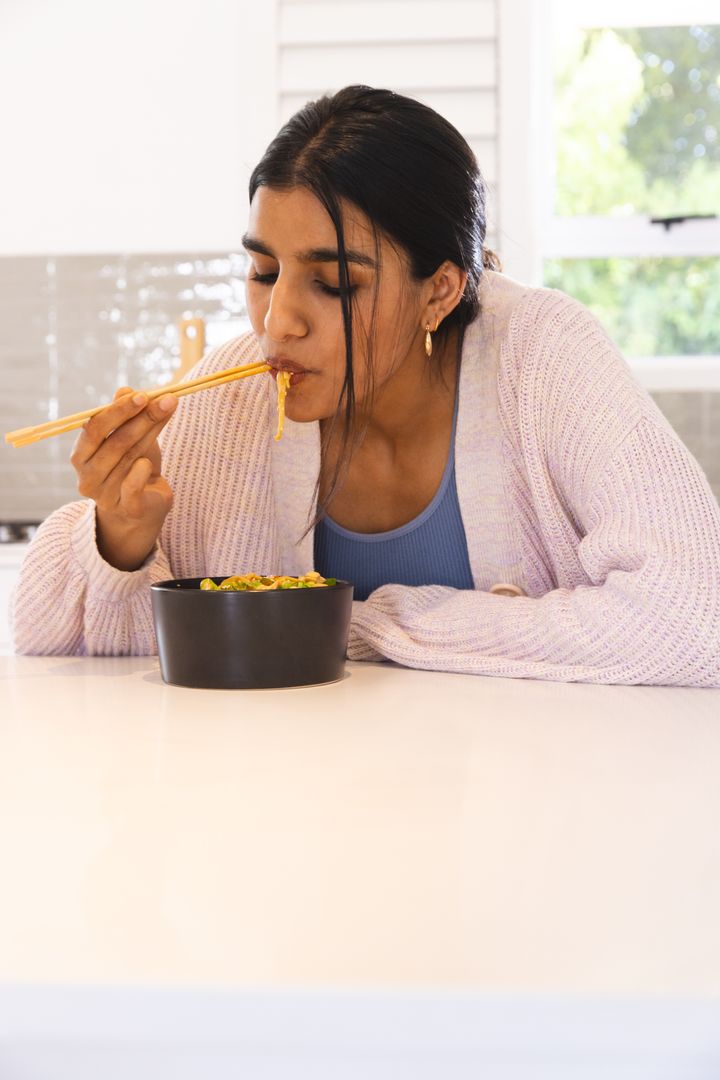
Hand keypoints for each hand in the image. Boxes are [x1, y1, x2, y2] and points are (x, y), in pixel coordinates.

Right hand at [70, 387, 177, 570]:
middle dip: (141, 418)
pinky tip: (148, 462)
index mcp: (80, 456)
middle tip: (166, 399)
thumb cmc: (134, 469)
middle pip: (114, 441)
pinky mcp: (126, 508)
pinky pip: (132, 486)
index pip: (94, 428)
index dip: (118, 411)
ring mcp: (104, 495)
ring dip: (151, 432)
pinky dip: (140, 471)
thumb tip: (126, 389)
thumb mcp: (131, 439)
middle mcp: (87, 476)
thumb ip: (127, 417)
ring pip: (129, 457)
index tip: (144, 394)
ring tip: (169, 411)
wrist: (144, 510)